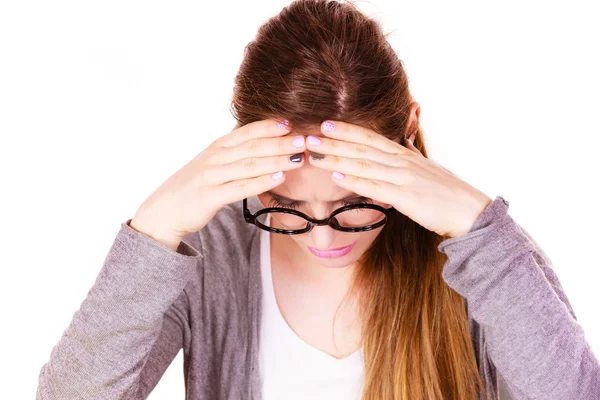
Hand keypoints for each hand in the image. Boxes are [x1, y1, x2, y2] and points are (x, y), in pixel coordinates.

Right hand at [131, 119, 305, 245]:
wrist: (164, 210)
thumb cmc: (194, 187)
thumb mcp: (212, 164)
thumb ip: (233, 153)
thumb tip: (259, 141)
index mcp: (217, 147)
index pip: (247, 131)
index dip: (269, 126)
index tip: (292, 122)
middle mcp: (215, 157)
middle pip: (253, 146)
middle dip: (280, 141)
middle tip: (304, 138)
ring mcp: (212, 176)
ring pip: (250, 165)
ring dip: (277, 159)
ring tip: (299, 157)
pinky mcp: (210, 196)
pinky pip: (241, 187)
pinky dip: (262, 181)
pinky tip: (280, 177)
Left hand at [305, 120, 492, 238]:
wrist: (469, 212)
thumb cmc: (446, 192)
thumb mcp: (427, 166)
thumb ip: (412, 153)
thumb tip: (405, 139)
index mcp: (404, 155)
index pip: (370, 138)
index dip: (347, 130)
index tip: (325, 124)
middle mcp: (401, 161)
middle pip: (361, 147)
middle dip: (333, 141)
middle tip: (308, 135)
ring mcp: (403, 178)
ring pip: (363, 164)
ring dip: (336, 157)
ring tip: (314, 152)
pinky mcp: (405, 197)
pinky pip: (374, 186)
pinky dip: (354, 179)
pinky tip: (336, 176)